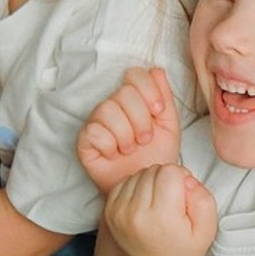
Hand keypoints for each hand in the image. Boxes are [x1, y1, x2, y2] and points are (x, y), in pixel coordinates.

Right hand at [77, 67, 180, 195]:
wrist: (146, 184)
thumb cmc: (156, 155)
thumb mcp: (169, 125)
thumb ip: (165, 97)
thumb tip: (157, 70)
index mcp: (134, 98)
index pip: (136, 75)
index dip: (149, 90)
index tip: (158, 111)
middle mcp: (113, 105)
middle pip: (124, 93)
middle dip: (141, 120)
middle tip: (145, 139)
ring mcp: (97, 121)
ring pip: (108, 110)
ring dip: (126, 135)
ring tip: (130, 148)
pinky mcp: (84, 140)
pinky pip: (95, 131)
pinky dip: (110, 146)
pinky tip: (114, 154)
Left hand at [104, 163, 216, 255]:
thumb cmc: (185, 247)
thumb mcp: (208, 226)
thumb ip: (202, 197)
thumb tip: (184, 178)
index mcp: (162, 218)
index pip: (170, 171)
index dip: (182, 177)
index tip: (184, 195)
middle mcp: (135, 215)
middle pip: (153, 170)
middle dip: (166, 178)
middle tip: (172, 201)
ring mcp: (118, 213)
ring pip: (139, 174)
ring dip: (151, 182)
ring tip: (159, 203)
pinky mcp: (109, 212)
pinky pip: (125, 181)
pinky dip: (137, 187)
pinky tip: (146, 203)